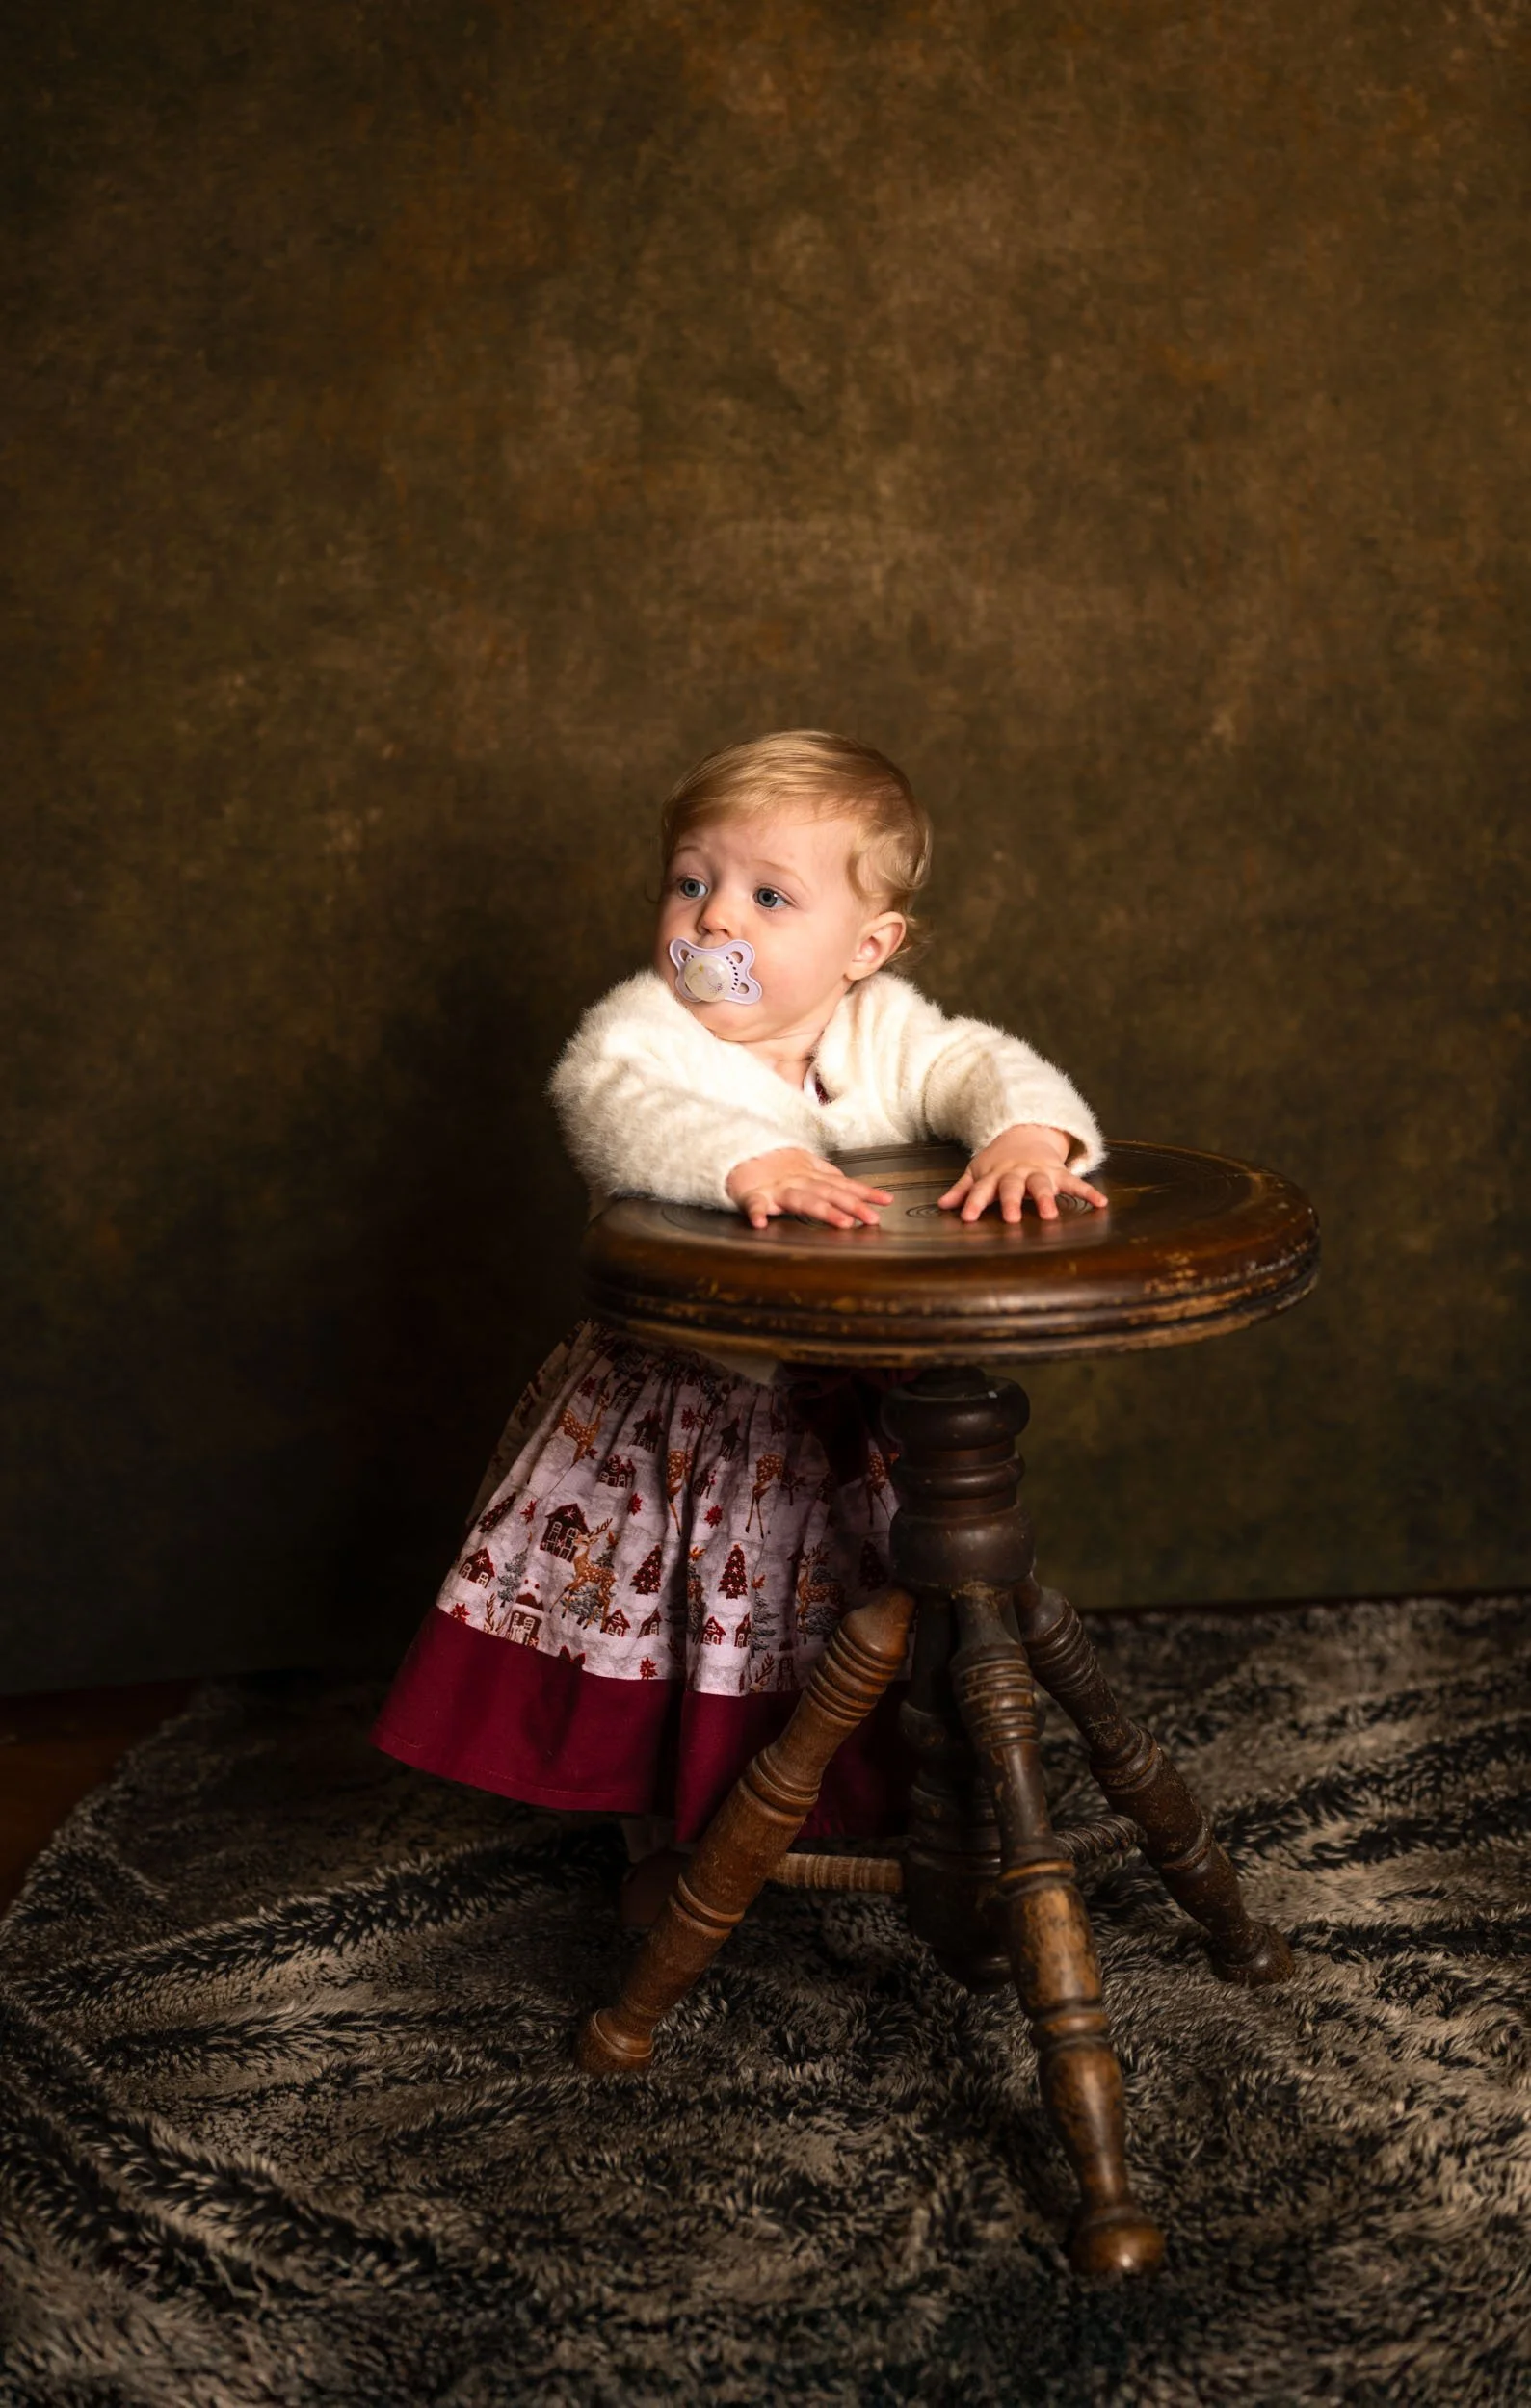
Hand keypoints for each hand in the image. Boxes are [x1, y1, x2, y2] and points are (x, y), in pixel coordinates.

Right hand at [726, 1147, 893, 1230]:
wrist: (736, 1154)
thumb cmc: (771, 1164)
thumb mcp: (803, 1165)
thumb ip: (826, 1175)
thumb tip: (850, 1183)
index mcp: (810, 1176)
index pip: (842, 1184)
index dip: (865, 1192)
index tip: (886, 1201)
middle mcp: (798, 1182)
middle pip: (829, 1193)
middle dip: (852, 1205)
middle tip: (871, 1217)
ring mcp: (776, 1189)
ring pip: (802, 1200)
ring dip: (823, 1211)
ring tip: (843, 1223)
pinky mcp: (752, 1195)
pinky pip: (754, 1205)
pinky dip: (756, 1213)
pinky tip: (760, 1224)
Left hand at [938, 1123, 1108, 1223]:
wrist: (1026, 1135)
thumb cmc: (999, 1162)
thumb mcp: (978, 1171)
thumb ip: (963, 1189)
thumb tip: (942, 1206)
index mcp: (995, 1175)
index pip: (982, 1190)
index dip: (973, 1203)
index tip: (967, 1217)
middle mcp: (1017, 1173)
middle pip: (1013, 1187)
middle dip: (1012, 1201)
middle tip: (1012, 1218)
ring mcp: (1039, 1172)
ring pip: (1042, 1185)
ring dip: (1046, 1199)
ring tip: (1050, 1215)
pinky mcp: (1059, 1173)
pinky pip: (1075, 1183)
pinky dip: (1088, 1193)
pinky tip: (1101, 1204)